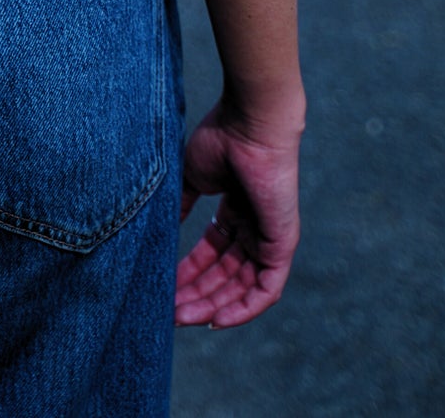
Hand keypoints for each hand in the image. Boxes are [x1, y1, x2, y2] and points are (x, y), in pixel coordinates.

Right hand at [174, 95, 302, 328]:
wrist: (248, 124)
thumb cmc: (221, 140)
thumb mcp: (192, 177)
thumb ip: (182, 205)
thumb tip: (162, 227)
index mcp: (234, 213)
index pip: (211, 255)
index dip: (189, 274)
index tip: (165, 290)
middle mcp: (252, 229)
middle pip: (224, 276)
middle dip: (196, 295)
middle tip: (169, 312)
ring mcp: (268, 239)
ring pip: (241, 288)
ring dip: (212, 305)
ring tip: (182, 317)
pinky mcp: (282, 246)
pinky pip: (265, 291)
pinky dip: (242, 309)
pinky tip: (216, 319)